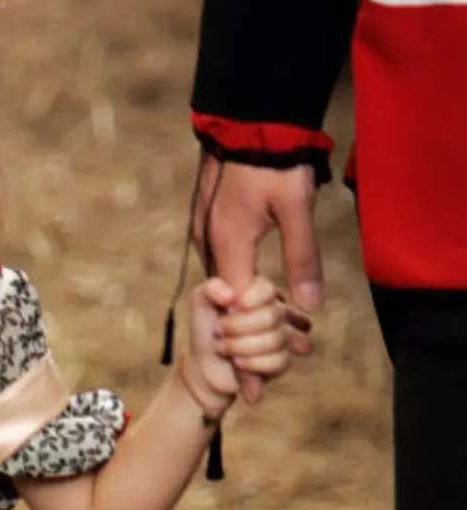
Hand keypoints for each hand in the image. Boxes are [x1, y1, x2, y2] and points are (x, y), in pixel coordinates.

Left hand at [182, 274, 307, 414]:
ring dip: (240, 346)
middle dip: (237, 327)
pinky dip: (252, 364)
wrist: (204, 365)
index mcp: (259, 294)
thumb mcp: (201, 302)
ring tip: (223, 348)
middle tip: (219, 331)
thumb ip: (212, 287)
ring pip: (274, 340)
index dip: (252, 298)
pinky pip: (278, 361)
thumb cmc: (206, 331)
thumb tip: (230, 295)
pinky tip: (238, 363)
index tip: (231, 308)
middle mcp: (275, 312)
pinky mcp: (281, 361)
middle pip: (272, 316)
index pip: (269, 289)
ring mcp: (281, 337)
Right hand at [192, 158, 320, 399]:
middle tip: (254, 373)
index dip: (246, 357)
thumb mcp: (296, 210)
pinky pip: (215, 262)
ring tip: (247, 339)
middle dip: (239, 341)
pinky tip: (239, 294)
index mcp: (228, 247)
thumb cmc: (274, 160)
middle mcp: (208, 244)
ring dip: (234, 312)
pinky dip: (228, 285)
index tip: (252, 390)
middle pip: (225, 307)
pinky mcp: (203, 220)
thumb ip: (302, 260)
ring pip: (220, 284)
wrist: (245, 119)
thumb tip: (309, 306)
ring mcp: (201, 231)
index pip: (237, 318)